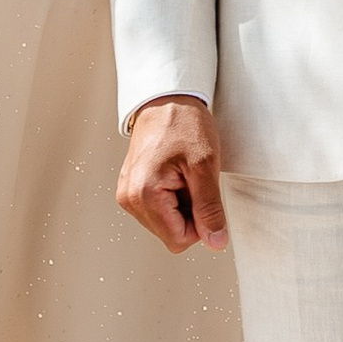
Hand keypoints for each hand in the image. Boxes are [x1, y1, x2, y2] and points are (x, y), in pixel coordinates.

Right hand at [118, 95, 228, 251]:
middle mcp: (129, 198)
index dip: (200, 225)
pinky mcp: (131, 189)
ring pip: (165, 223)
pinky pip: (157, 210)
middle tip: (193, 181)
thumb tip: (215, 241)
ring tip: (183, 175)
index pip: (178, 240)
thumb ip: (209, 208)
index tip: (204, 196)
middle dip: (189, 213)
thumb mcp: (206, 166)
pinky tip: (175, 175)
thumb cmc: (183, 124)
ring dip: (181, 205)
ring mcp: (127, 194)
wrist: (167, 100)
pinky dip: (172, 197)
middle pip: (170, 234)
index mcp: (144, 195)